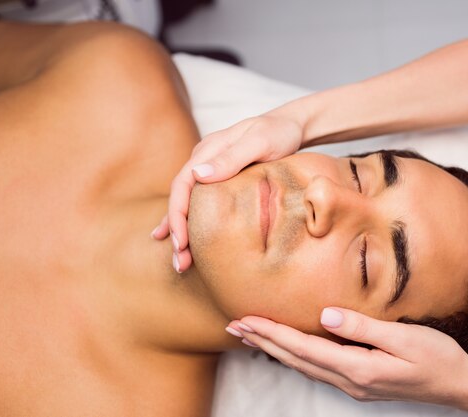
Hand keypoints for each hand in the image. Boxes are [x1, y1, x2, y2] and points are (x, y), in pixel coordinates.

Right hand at [152, 114, 303, 271]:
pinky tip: (178, 238)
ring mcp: (208, 168)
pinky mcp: (218, 177)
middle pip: (179, 198)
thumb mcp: (259, 142)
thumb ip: (230, 158)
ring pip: (186, 202)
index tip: (181, 242)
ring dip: (180, 231)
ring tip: (180, 261)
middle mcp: (202, 159)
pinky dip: (186, 220)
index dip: (178, 216)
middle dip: (176, 231)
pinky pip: (197, 201)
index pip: (182, 186)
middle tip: (180, 262)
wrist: (290, 125)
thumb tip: (198, 175)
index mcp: (207, 150)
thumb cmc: (278, 132)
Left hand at [227, 308, 467, 407]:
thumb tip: (325, 315)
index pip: (303, 347)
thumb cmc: (435, 357)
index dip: (272, 333)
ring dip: (275, 349)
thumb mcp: (403, 337)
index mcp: (357, 368)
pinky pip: (317, 368)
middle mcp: (349, 381)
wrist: (458, 384)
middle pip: (296, 358)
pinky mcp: (359, 382)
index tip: (246, 320)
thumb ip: (362, 327)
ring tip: (251, 336)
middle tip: (234, 327)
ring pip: (303, 365)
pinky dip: (295, 356)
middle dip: (263, 342)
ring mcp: (353, 385)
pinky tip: (287, 349)